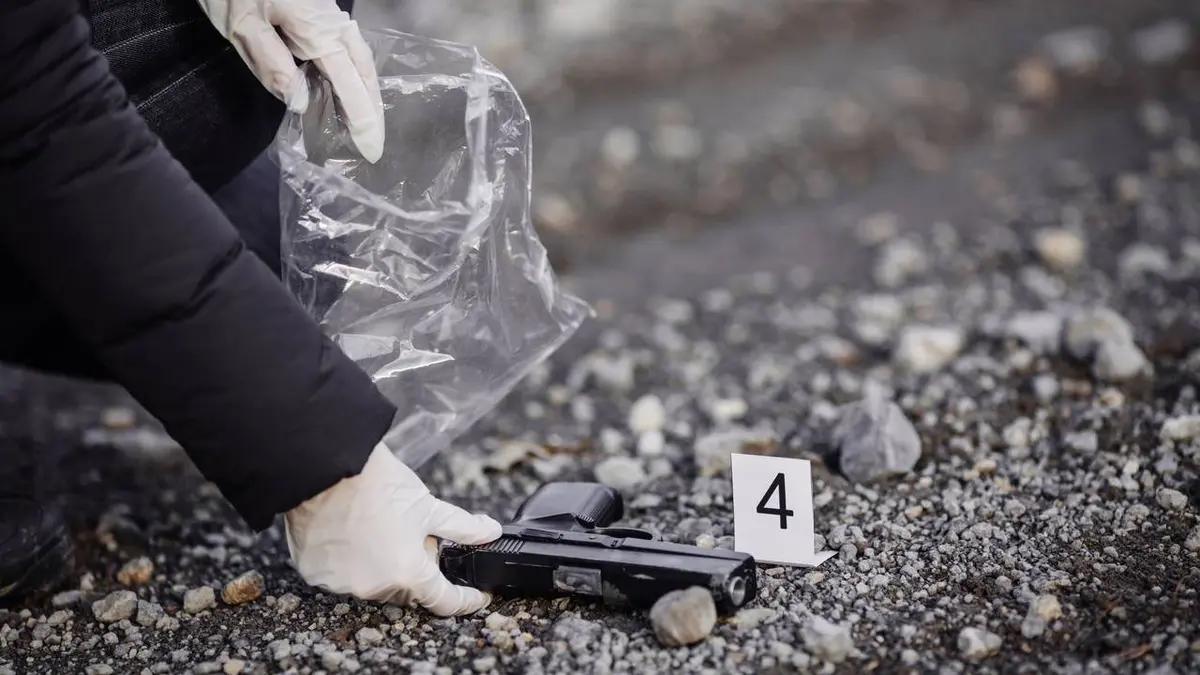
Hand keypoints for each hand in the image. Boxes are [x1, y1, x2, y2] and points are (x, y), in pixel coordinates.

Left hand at [196, 0, 384, 161]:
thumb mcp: (241, 25)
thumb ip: (271, 64)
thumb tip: (298, 102)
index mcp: (318, 31)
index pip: (349, 85)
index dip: (362, 119)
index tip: (370, 149)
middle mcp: (333, 25)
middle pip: (365, 74)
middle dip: (372, 110)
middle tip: (374, 145)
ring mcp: (330, 17)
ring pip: (360, 60)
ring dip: (366, 93)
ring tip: (366, 122)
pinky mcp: (321, 13)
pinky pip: (349, 50)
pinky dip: (355, 75)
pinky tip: (347, 87)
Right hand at [284, 442, 501, 614]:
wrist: (326, 465)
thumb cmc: (376, 484)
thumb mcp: (429, 506)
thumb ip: (463, 527)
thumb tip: (489, 532)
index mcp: (408, 574)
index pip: (444, 601)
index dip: (465, 599)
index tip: (476, 596)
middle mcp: (374, 587)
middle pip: (407, 588)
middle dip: (417, 567)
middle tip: (413, 533)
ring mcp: (341, 583)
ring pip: (374, 582)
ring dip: (384, 565)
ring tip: (380, 526)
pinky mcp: (314, 573)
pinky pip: (342, 574)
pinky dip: (351, 561)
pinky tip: (353, 532)